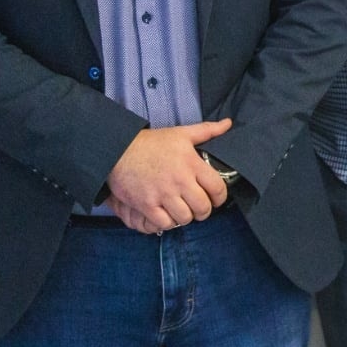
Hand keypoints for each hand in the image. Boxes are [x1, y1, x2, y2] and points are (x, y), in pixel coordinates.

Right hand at [105, 119, 231, 233]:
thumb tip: (228, 123)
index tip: (215, 199)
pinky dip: (167, 222)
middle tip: (198, 207)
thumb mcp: (182, 133)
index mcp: (192, 164)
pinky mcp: (146, 204)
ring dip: (185, 217)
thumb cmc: (152, 143)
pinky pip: (164, 223)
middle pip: (203, 208)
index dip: (219, 198)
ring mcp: (163, 194)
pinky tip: (166, 214)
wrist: (119, 150)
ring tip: (182, 210)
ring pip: (185, 218)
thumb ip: (207, 130)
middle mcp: (180, 180)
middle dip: (203, 211)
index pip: (217, 188)